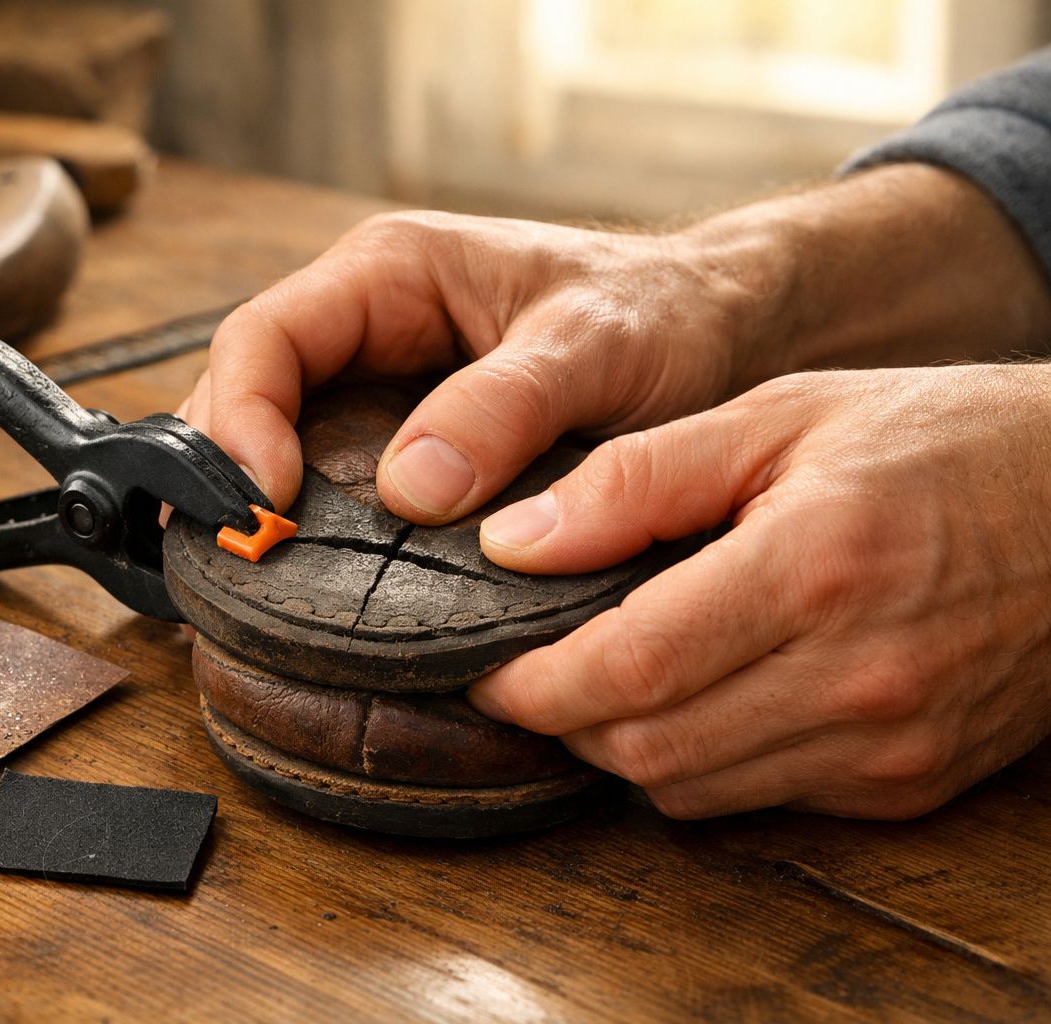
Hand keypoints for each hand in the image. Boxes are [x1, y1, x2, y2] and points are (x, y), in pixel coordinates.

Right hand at [181, 165, 1050, 523]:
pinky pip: (328, 480)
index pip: (263, 337)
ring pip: (276, 443)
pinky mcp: (403, 440)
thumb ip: (506, 407)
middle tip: (236, 563)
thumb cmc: (662, 316)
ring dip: (254, 508)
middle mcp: (364, 326)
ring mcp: (378, 387)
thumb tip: (411, 491)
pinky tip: (308, 586)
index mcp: (388, 273)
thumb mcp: (596, 349)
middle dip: (224, 475)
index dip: (240, 420)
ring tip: (250, 586)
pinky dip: (308, 530)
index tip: (266, 503)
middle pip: (246, 395)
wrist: (721, 332)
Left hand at [468, 365, 1050, 818]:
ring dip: (625, 746)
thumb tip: (513, 543)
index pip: (625, 669)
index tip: (480, 663)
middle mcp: (856, 676)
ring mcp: (890, 744)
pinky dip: (703, 760)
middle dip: (563, 721)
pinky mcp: (909, 782)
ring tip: (610, 676)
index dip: (528, 683)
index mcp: (813, 567)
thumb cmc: (936, 439)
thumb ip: (638, 479)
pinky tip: (703, 694)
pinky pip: (761, 799)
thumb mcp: (780, 416)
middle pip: (645, 747)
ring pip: (692, 790)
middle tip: (531, 669)